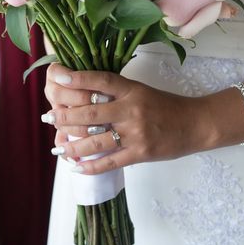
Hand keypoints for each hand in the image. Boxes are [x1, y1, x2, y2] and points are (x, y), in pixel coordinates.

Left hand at [42, 63, 216, 174]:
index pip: (100, 81)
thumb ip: (115, 92)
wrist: (194, 124)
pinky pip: (109, 162)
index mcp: (131, 89)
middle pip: (90, 113)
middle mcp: (131, 109)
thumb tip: (82, 96)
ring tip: (58, 147)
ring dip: (72, 145)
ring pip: (94, 140)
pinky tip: (76, 167)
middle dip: (64, 117)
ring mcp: (135, 133)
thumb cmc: (164, 106)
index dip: (77, 79)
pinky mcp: (140, 153)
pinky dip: (90, 166)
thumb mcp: (140, 90)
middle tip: (48, 117)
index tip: (58, 77)